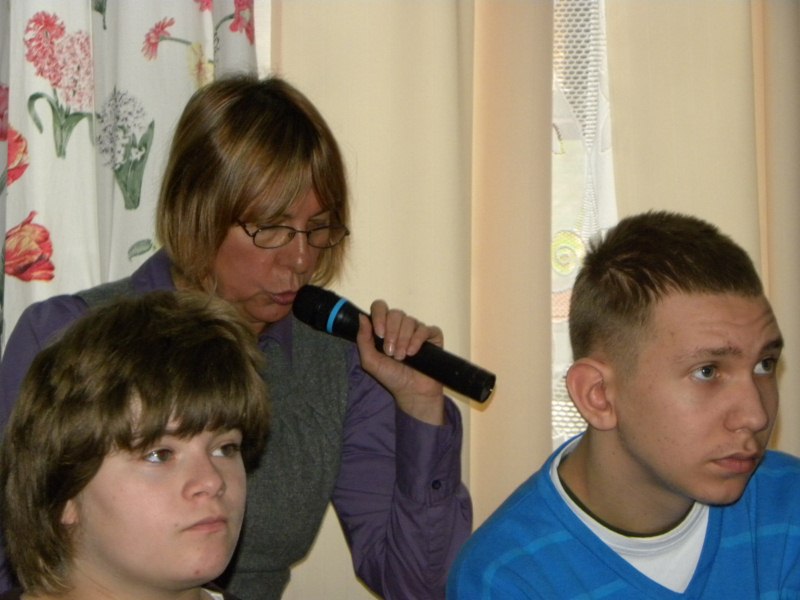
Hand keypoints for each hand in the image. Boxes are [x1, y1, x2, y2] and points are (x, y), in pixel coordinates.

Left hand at [355, 300, 445, 425]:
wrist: (411, 391)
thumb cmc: (391, 376)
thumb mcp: (370, 361)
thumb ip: (363, 339)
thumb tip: (362, 316)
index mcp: (385, 327)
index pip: (380, 307)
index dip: (379, 316)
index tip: (379, 334)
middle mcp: (401, 326)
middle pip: (396, 313)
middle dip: (392, 333)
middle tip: (390, 352)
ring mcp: (417, 330)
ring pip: (410, 321)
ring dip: (403, 340)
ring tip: (402, 357)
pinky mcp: (432, 336)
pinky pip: (425, 329)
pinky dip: (418, 340)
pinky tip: (413, 352)